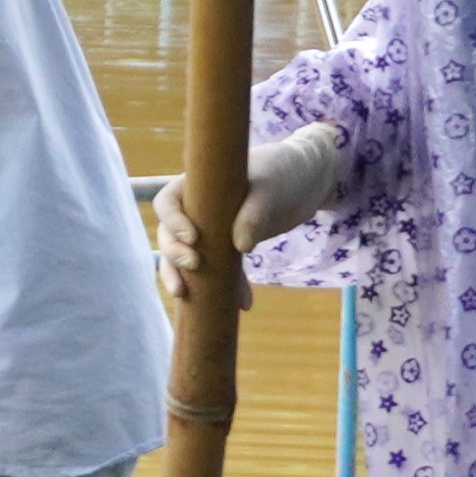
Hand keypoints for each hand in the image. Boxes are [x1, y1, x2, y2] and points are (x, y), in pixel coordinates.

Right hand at [149, 120, 346, 301]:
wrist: (308, 180)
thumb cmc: (283, 172)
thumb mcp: (270, 189)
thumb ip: (254, 214)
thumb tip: (240, 246)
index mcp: (196, 185)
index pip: (167, 202)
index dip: (171, 221)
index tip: (192, 238)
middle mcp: (196, 209)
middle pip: (169, 235)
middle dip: (174, 254)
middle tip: (194, 265)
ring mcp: (212, 231)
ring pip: (187, 257)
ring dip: (187, 278)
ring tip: (188, 296)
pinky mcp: (231, 248)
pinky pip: (221, 270)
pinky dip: (229, 287)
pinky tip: (243, 303)